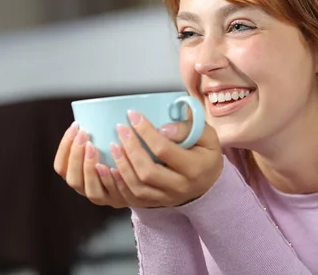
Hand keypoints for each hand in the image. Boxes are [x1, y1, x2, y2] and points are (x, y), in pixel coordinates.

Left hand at [53, 112, 223, 208]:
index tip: (133, 115)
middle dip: (130, 148)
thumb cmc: (205, 153)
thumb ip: (188, 128)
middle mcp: (180, 187)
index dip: (146, 132)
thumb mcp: (207, 136)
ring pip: (137, 187)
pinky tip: (109, 167)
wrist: (208, 183)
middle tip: (120, 128)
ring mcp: (167, 198)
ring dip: (121, 166)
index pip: (164, 149)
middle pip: (147, 171)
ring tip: (113, 146)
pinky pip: (133, 198)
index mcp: (194, 168)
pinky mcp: (156, 203)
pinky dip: (119, 183)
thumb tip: (163, 128)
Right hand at [53, 121, 133, 207]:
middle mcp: (84, 188)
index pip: (61, 166)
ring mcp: (100, 196)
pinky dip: (108, 179)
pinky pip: (109, 193)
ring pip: (88, 189)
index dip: (64, 147)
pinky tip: (111, 166)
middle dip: (75, 154)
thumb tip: (91, 114)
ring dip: (88, 167)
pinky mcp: (116, 200)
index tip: (75, 126)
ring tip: (93, 147)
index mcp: (76, 175)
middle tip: (84, 134)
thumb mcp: (102, 148)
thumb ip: (95, 139)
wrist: (140, 183)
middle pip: (72, 178)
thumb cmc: (117, 158)